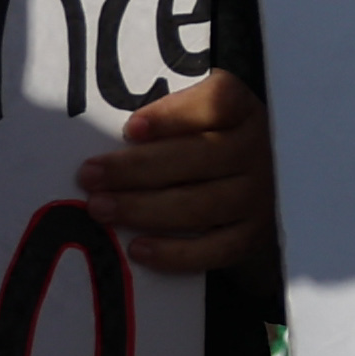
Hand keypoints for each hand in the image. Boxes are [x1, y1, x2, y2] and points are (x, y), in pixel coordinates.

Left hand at [83, 66, 273, 272]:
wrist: (264, 191)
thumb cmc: (215, 145)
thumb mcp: (206, 118)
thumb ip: (171, 116)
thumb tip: (122, 138)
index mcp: (243, 111)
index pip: (217, 102)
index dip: (173, 115)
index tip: (131, 129)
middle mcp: (255, 151)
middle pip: (197, 157)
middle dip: (136, 168)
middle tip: (89, 175)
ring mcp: (256, 197)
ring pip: (199, 205)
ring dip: (143, 208)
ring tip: (100, 208)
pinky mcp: (251, 237)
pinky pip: (213, 250)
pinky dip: (174, 253)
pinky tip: (137, 248)